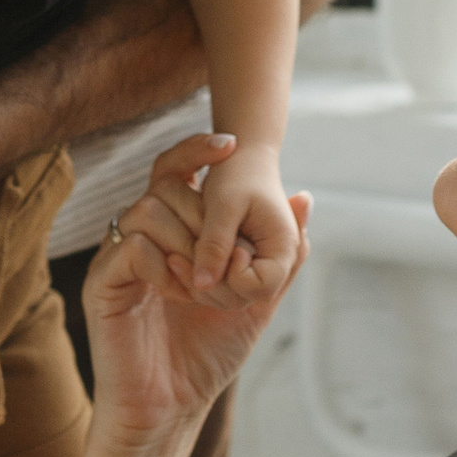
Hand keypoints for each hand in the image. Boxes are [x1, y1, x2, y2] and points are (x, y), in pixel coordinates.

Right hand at [82, 135, 310, 452]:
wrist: (172, 410)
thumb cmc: (206, 358)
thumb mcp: (257, 301)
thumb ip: (280, 254)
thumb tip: (305, 199)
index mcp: (170, 235)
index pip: (175, 172)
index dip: (197, 150)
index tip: (231, 145)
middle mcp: (139, 238)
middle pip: (165, 186)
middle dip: (209, 216)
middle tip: (230, 258)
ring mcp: (117, 259)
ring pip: (148, 210)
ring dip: (190, 243)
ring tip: (204, 285)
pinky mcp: (102, 283)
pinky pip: (132, 247)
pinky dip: (164, 267)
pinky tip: (178, 294)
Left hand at [188, 136, 301, 298]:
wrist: (242, 158)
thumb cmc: (236, 173)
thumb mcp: (224, 206)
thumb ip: (215, 245)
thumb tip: (203, 284)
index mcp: (282, 246)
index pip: (260, 287)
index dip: (233, 275)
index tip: (219, 248)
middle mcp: (275, 262)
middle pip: (242, 297)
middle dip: (210, 283)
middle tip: (178, 259)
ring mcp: (257, 266)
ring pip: (227, 297)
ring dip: (199, 283)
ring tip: (174, 257)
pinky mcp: (239, 264)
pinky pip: (218, 285)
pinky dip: (198, 276)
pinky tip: (176, 258)